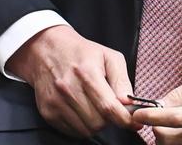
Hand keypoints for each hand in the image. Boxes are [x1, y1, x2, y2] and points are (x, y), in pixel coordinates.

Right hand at [6, 25, 136, 137]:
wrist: (47, 49)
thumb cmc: (81, 52)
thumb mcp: (108, 57)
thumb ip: (122, 81)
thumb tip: (129, 103)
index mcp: (87, 73)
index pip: (109, 107)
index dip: (125, 119)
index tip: (135, 123)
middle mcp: (69, 89)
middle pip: (98, 122)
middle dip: (109, 119)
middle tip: (108, 106)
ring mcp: (56, 102)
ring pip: (86, 130)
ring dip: (95, 123)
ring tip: (93, 105)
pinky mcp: (47, 112)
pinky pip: (72, 131)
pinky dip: (81, 125)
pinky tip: (81, 110)